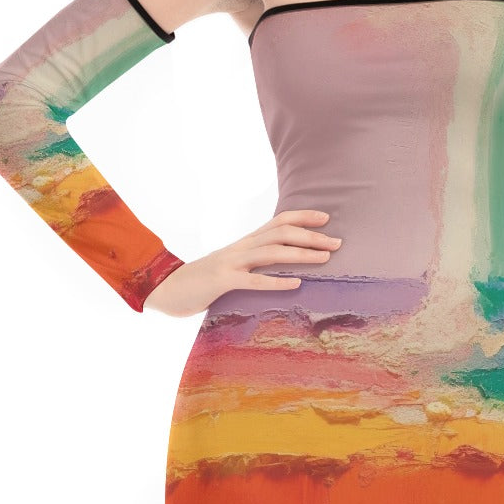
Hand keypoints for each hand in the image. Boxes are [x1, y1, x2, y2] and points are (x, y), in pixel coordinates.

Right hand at [143, 209, 341, 316]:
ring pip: (271, 253)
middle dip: (311, 236)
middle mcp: (241, 248)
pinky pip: (253, 281)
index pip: (278, 221)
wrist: (166, 288)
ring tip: (325, 258)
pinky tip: (297, 284)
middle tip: (337, 243)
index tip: (326, 218)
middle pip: (281, 233)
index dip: (302, 216)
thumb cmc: (203, 280)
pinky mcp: (222, 282)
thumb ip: (254, 262)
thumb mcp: (232, 266)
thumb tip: (282, 263)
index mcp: (245, 243)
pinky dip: (276, 282)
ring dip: (301, 254)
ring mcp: (231, 263)